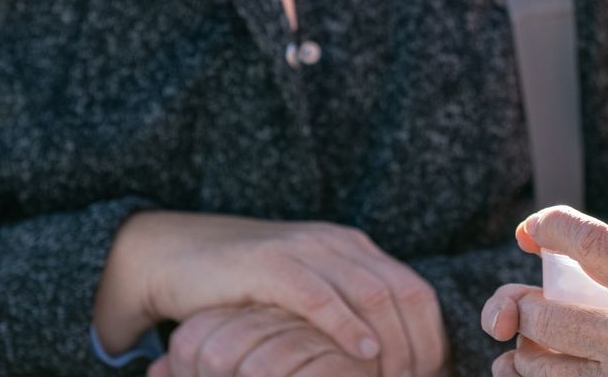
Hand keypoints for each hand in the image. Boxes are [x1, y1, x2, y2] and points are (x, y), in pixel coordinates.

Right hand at [95, 213, 445, 376]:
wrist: (177, 256)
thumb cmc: (245, 289)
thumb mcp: (305, 298)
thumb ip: (342, 315)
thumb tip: (384, 364)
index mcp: (355, 249)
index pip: (416, 291)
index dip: (430, 337)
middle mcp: (338, 244)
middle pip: (403, 294)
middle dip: (417, 347)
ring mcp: (306, 249)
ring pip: (371, 294)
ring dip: (391, 343)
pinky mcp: (271, 264)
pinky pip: (321, 296)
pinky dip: (347, 328)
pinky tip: (362, 355)